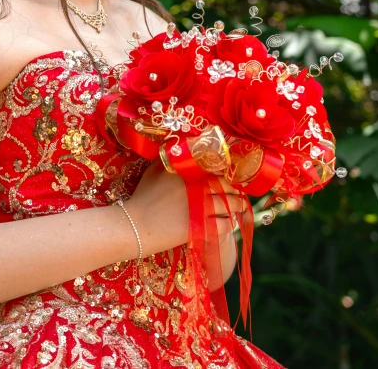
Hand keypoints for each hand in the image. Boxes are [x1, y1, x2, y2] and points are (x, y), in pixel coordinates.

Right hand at [126, 161, 247, 256]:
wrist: (135, 226)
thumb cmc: (142, 197)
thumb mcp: (153, 171)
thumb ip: (169, 159)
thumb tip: (181, 149)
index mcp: (187, 171)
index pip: (215, 167)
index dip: (226, 171)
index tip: (232, 174)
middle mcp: (197, 187)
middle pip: (225, 185)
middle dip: (236, 188)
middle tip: (241, 190)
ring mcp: (200, 208)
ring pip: (228, 205)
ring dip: (238, 205)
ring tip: (242, 206)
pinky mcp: (201, 227)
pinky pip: (224, 225)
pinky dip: (231, 223)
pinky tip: (232, 222)